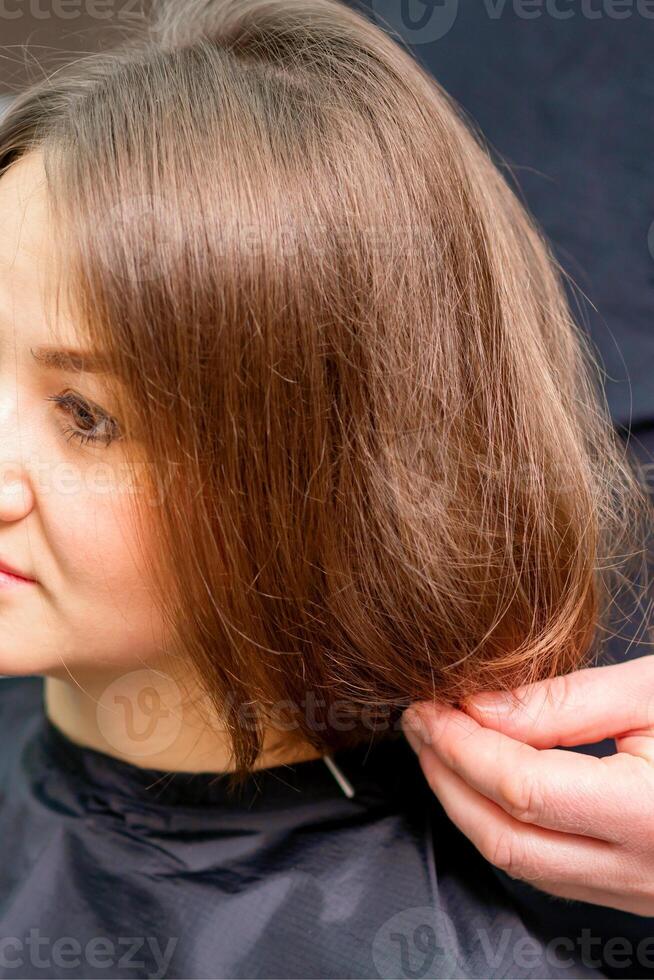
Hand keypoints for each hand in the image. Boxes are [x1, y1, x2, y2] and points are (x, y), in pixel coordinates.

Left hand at [401, 655, 653, 915]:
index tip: (429, 704)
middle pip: (504, 836)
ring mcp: (634, 893)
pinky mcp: (627, 894)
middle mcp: (639, 871)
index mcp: (651, 815)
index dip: (462, 744)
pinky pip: (543, 869)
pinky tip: (482, 780)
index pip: (522, 787)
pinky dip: (498, 823)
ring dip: (463, 801)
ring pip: (516, 863)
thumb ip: (564, 701)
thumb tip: (478, 705)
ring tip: (440, 743)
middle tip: (420, 720)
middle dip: (446, 774)